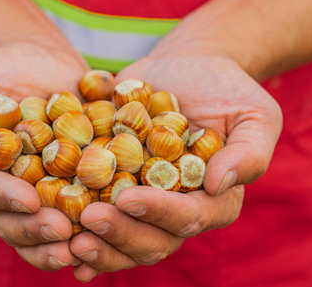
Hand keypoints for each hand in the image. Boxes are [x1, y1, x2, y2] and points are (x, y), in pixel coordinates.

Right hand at [0, 41, 87, 269]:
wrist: (43, 59)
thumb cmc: (1, 68)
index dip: (4, 198)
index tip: (29, 200)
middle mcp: (9, 186)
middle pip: (12, 221)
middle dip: (35, 230)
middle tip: (61, 232)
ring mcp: (42, 187)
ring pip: (44, 225)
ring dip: (61, 242)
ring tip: (83, 247)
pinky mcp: (74, 180)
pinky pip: (80, 207)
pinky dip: (91, 225)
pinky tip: (110, 230)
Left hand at [69, 53, 281, 280]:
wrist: (184, 68)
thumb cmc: (224, 89)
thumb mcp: (254, 114)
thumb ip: (249, 152)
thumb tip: (220, 183)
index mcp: (212, 199)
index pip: (190, 217)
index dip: (160, 213)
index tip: (129, 198)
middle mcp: (176, 209)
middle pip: (152, 238)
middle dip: (121, 234)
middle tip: (89, 220)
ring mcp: (144, 201)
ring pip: (123, 238)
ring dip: (97, 245)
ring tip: (67, 238)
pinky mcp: (116, 186)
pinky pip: (99, 217)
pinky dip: (79, 233)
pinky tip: (57, 242)